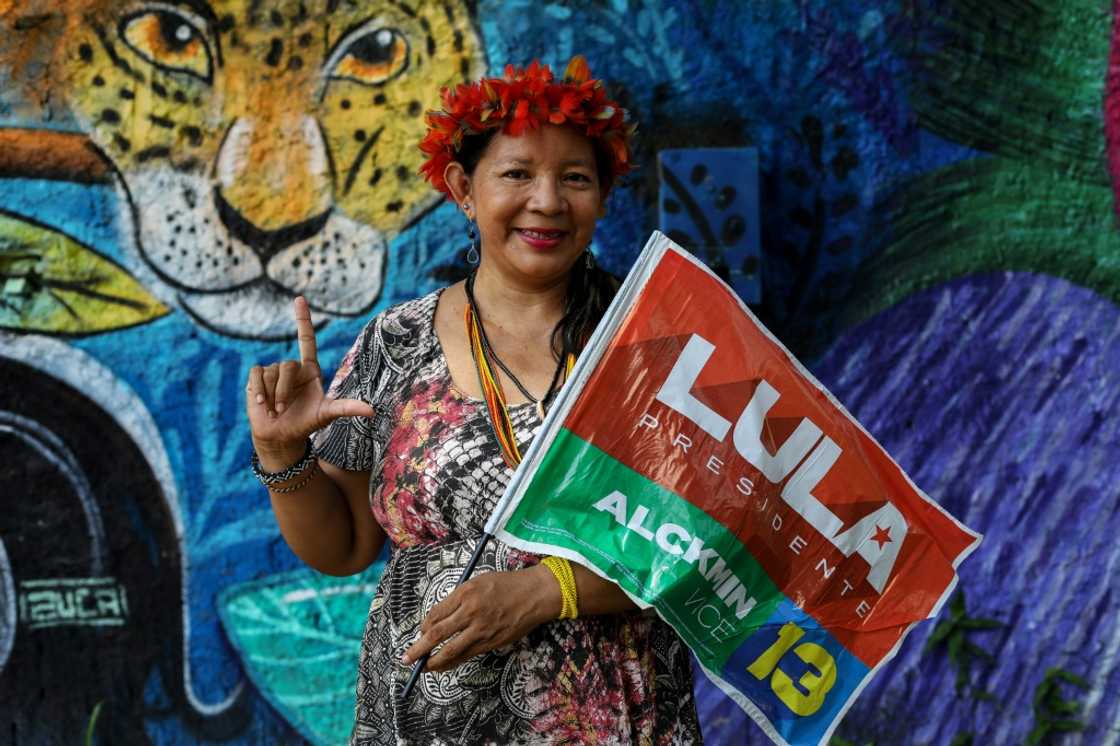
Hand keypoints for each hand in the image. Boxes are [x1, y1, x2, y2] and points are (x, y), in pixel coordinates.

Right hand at [246, 296, 373, 467]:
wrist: (282, 437)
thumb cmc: (306, 423)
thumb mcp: (327, 415)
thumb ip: (348, 408)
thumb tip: (372, 410)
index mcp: (310, 369)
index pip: (306, 339)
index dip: (303, 319)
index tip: (299, 299)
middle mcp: (292, 368)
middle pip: (287, 365)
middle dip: (284, 390)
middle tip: (284, 410)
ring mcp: (273, 372)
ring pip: (271, 372)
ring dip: (273, 395)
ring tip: (275, 410)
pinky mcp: (257, 379)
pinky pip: (257, 375)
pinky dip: (259, 391)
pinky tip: (261, 404)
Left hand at [402, 565, 560, 672]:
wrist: (535, 594)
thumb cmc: (506, 584)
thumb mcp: (478, 582)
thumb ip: (460, 599)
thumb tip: (442, 618)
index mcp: (465, 593)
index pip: (436, 614)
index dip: (424, 626)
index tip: (420, 632)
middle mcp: (471, 612)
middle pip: (437, 634)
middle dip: (419, 649)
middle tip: (406, 658)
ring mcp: (481, 630)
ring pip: (451, 650)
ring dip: (434, 661)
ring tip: (422, 667)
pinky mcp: (492, 642)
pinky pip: (467, 655)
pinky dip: (453, 662)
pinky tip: (444, 665)